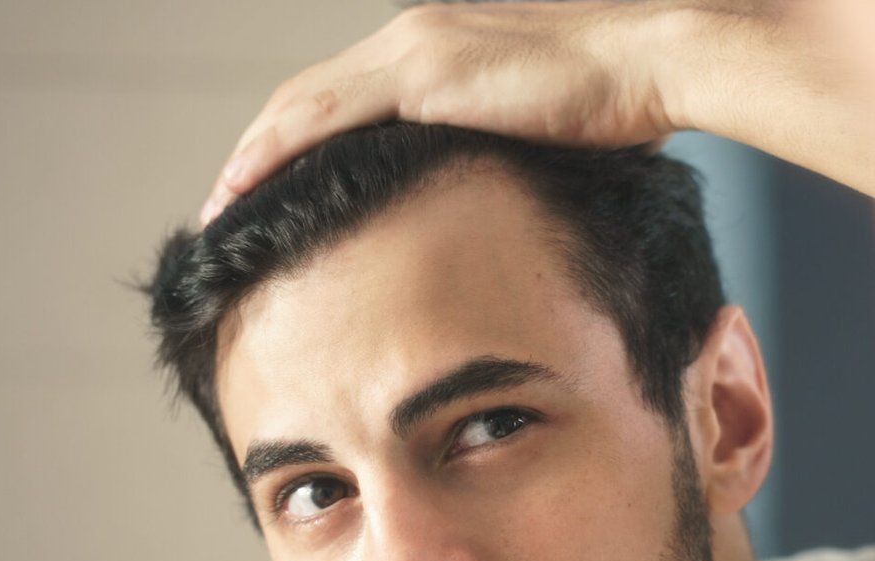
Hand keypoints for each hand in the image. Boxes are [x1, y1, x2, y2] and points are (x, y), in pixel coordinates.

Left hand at [202, 1, 701, 222]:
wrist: (657, 63)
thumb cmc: (622, 105)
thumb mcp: (541, 133)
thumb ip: (498, 153)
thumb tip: (486, 204)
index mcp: (437, 47)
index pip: (341, 97)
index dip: (294, 144)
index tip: (265, 192)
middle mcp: (413, 37)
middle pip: (305, 98)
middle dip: (255, 153)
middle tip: (221, 206)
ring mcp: (413, 51)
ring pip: (300, 107)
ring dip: (249, 159)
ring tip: (217, 210)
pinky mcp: (422, 75)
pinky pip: (323, 120)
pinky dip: (274, 155)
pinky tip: (243, 190)